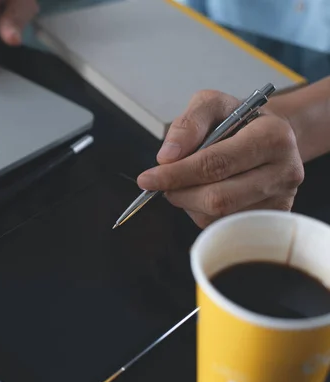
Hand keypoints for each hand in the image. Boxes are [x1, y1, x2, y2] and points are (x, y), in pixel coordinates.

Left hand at [136, 90, 304, 228]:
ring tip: (187, 182)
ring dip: (188, 202)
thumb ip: (188, 123)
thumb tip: (167, 157)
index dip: (176, 174)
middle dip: (179, 192)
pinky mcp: (274, 218)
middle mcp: (285, 170)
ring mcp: (282, 199)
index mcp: (272, 136)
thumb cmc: (237, 119)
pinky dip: (202, 212)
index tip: (146, 179)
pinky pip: (224, 226)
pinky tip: (204, 193)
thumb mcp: (211, 104)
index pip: (216, 163)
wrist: (269, 136)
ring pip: (217, 216)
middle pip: (218, 197)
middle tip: (161, 184)